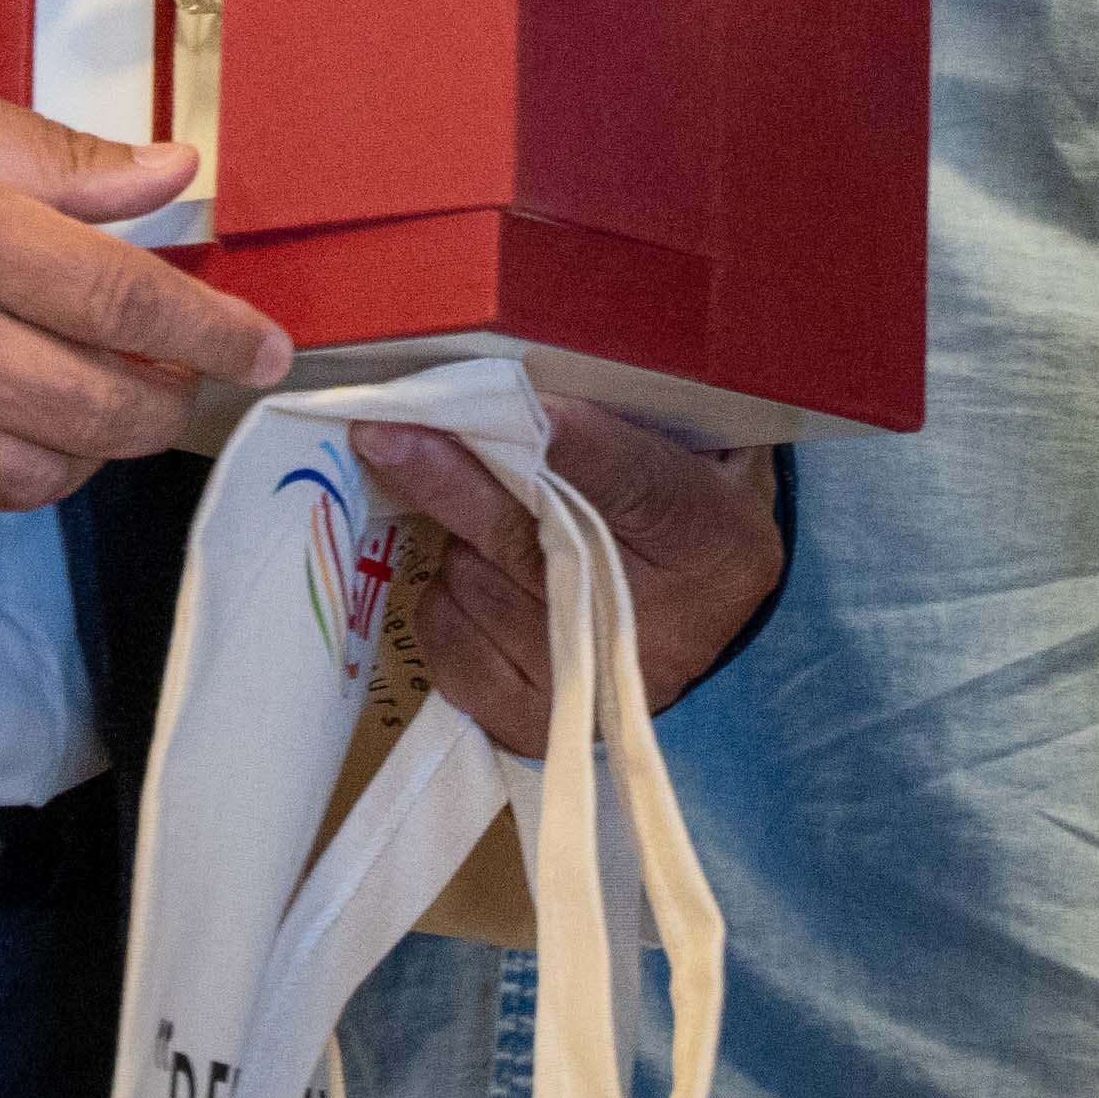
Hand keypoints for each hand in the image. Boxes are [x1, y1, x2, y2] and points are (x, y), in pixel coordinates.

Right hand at [0, 48, 285, 513]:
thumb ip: (57, 155)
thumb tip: (170, 174)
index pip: (123, 301)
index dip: (212, 335)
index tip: (268, 354)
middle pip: (92, 409)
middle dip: (166, 409)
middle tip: (185, 384)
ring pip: (29, 475)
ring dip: (90, 452)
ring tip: (103, 407)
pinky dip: (3, 477)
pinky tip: (13, 431)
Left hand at [349, 402, 783, 745]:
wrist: (711, 635)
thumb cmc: (688, 515)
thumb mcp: (696, 452)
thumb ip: (628, 416)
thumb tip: (519, 376)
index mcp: (711, 537)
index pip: (634, 483)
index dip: (574, 445)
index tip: (519, 407)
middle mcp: (659, 621)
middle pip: (529, 537)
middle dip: (450, 477)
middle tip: (386, 430)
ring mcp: (589, 679)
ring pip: (473, 582)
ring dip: (456, 542)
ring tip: (490, 531)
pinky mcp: (531, 721)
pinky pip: (446, 639)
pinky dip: (445, 602)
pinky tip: (480, 586)